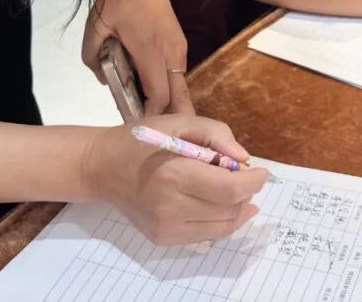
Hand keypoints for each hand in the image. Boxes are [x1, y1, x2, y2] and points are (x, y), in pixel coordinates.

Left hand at [82, 0, 193, 115]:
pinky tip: (153, 93)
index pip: (158, 96)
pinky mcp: (180, 45)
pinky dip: (169, 89)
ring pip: (181, 87)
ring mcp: (179, 49)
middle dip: (171, 119)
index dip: (150, 115)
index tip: (135, 126)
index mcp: (150, 51)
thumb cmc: (118, 1)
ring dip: (170, 103)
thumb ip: (93, 57)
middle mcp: (171, 54)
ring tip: (151, 115)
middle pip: (180, 97)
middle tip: (155, 135)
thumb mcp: (96, 27)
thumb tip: (106, 80)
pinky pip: (178, 75)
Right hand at [82, 115, 268, 244]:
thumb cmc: (141, 139)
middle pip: (229, 209)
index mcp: (174, 174)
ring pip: (222, 226)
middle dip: (245, 192)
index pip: (229, 189)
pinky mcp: (163, 239)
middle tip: (241, 175)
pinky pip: (206, 235)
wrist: (101, 168)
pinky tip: (219, 204)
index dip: (253, 182)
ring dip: (236, 207)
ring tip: (229, 188)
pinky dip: (220, 220)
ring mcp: (166, 228)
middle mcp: (170, 206)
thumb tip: (244, 158)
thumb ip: (215, 133)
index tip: (260, 171)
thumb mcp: (178, 122)